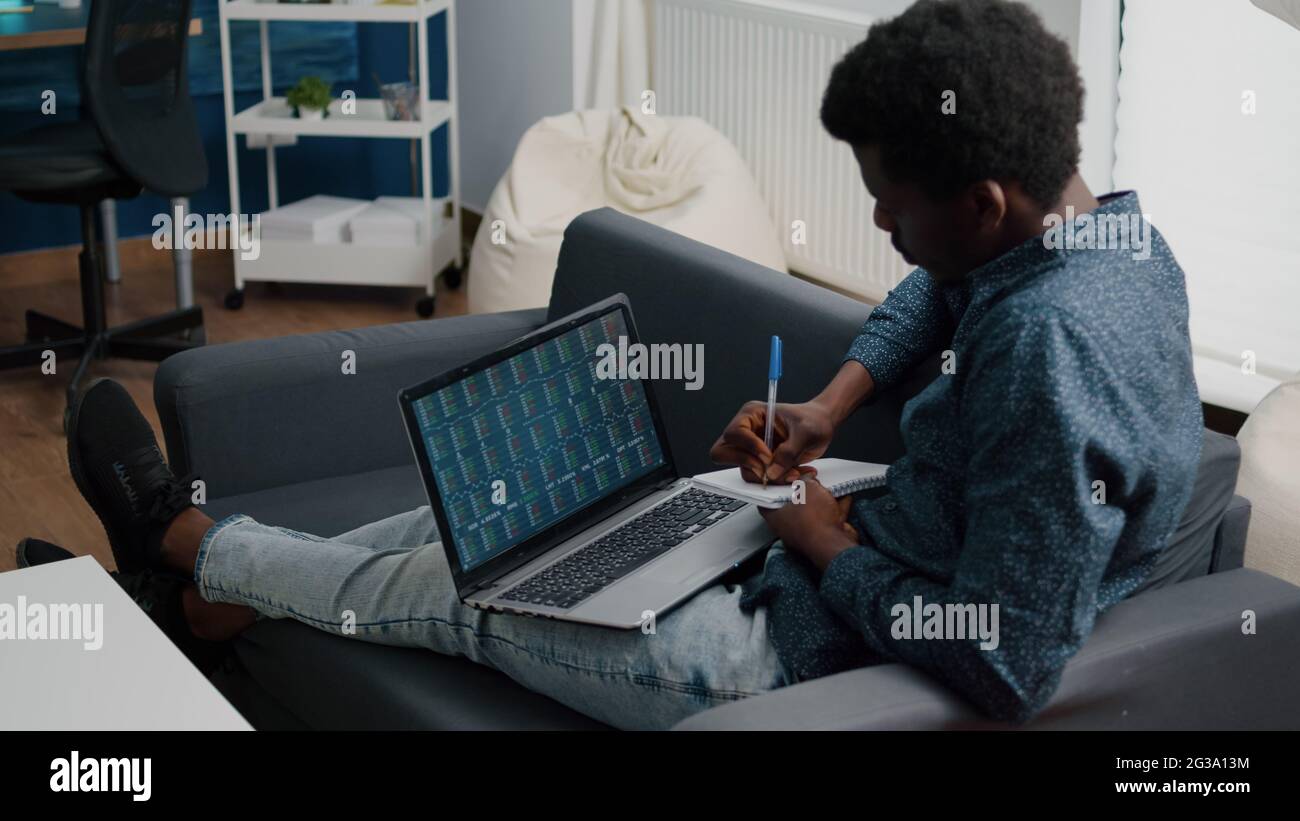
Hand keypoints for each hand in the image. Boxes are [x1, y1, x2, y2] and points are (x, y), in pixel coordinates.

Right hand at [709, 400, 835, 483]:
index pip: (734, 433)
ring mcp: (752, 449)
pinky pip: (759, 478)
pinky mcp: (760, 463)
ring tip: (793, 472)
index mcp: (752, 415)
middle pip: (724, 453)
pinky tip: (795, 472)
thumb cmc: (813, 420)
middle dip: (747, 464)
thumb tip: (772, 472)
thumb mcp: (806, 431)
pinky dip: (776, 480)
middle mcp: (747, 432)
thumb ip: (789, 451)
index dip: (749, 447)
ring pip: (744, 470)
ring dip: (767, 476)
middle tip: (768, 469)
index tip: (768, 456)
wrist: (822, 426)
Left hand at [757, 478, 859, 570]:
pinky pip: (830, 517)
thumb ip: (806, 480)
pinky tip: (844, 496)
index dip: (773, 489)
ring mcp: (808, 533)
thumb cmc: (814, 520)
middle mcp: (790, 528)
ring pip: (814, 511)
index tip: (780, 480)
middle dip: (803, 491)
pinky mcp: (825, 536)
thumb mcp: (808, 488)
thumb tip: (808, 478)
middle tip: (809, 480)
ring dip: (822, 499)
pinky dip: (836, 507)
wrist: (835, 544)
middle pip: (794, 505)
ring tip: (828, 486)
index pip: (768, 502)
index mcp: (777, 518)